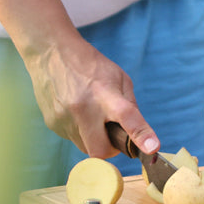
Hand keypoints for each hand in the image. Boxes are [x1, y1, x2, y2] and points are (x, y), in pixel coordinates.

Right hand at [22, 38, 158, 158]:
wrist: (52, 53)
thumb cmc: (91, 65)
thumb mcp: (119, 78)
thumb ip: (130, 106)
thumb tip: (137, 134)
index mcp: (104, 93)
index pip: (126, 116)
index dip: (140, 134)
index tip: (152, 148)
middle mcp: (83, 108)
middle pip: (100, 150)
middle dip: (110, 149)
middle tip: (113, 134)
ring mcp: (64, 118)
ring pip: (85, 147)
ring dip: (94, 139)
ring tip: (91, 115)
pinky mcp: (52, 124)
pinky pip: (72, 138)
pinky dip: (80, 131)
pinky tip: (76, 111)